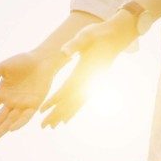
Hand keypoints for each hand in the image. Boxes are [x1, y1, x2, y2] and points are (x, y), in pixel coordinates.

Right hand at [0, 50, 64, 141]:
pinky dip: (18, 123)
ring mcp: (22, 105)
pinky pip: (25, 117)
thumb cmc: (22, 61)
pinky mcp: (34, 105)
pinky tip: (10, 129)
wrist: (42, 60)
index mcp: (1, 94)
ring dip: (1, 130)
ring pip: (10, 121)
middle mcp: (10, 102)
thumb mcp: (2, 68)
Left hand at [40, 13, 138, 127]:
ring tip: (54, 126)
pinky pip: (83, 99)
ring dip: (65, 115)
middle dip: (57, 114)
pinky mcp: (94, 82)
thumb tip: (64, 51)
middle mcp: (88, 80)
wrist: (118, 36)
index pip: (66, 89)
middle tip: (44, 126)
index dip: (54, 100)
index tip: (42, 110)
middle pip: (70, 102)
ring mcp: (93, 83)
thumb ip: (76, 44)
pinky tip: (68, 116)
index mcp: (83, 71)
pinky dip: (75, 109)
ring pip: (77, 103)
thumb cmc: (100, 34)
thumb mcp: (87, 35)